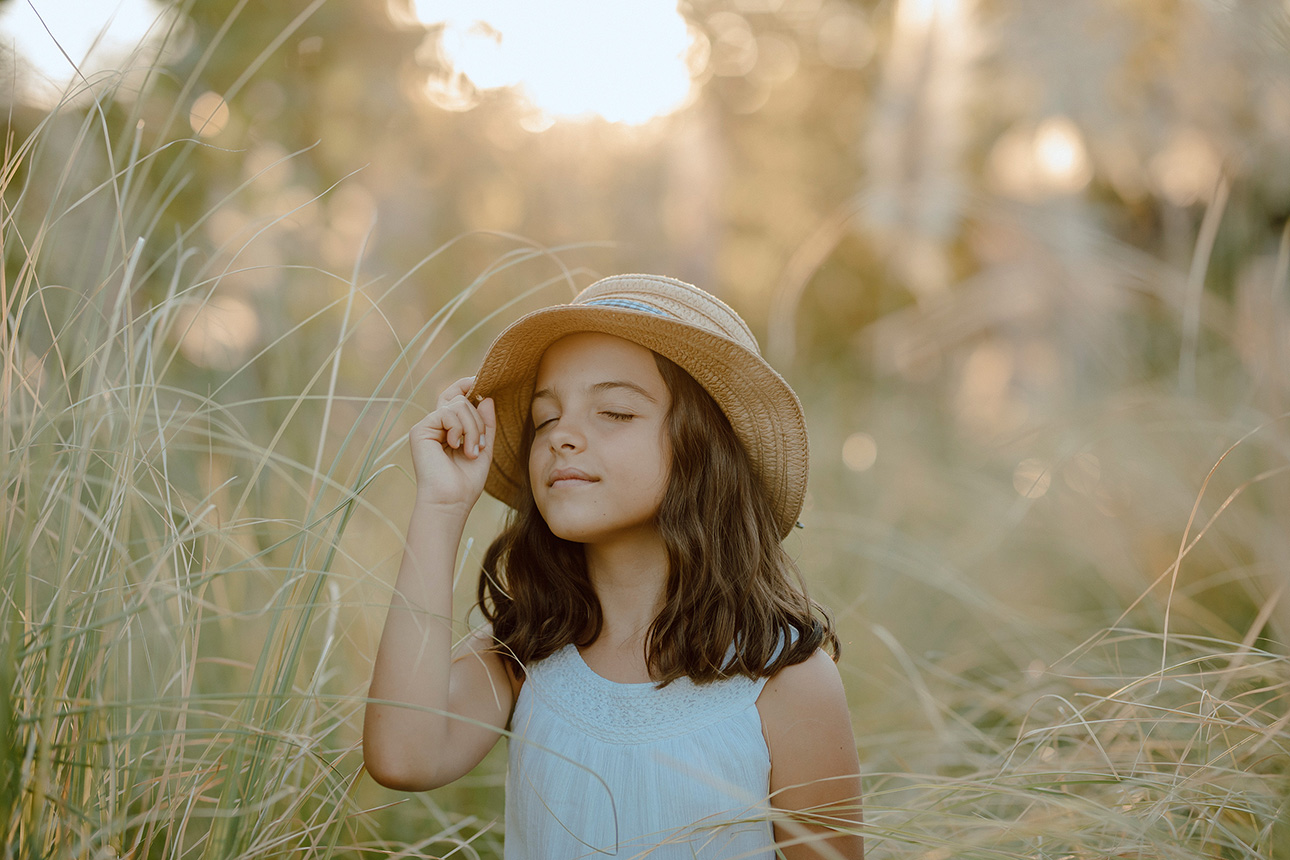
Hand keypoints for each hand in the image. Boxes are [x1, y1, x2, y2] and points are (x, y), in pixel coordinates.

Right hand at [408, 377, 496, 514]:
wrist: (451, 500)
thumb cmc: (466, 481)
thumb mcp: (484, 448)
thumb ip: (486, 424)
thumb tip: (487, 397)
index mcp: (449, 429)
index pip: (456, 397)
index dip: (466, 385)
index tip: (479, 382)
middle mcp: (436, 425)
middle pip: (461, 400)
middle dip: (478, 421)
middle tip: (480, 445)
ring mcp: (427, 426)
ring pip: (458, 405)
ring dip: (472, 428)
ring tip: (471, 451)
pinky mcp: (420, 430)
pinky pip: (447, 412)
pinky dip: (459, 429)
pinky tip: (455, 446)